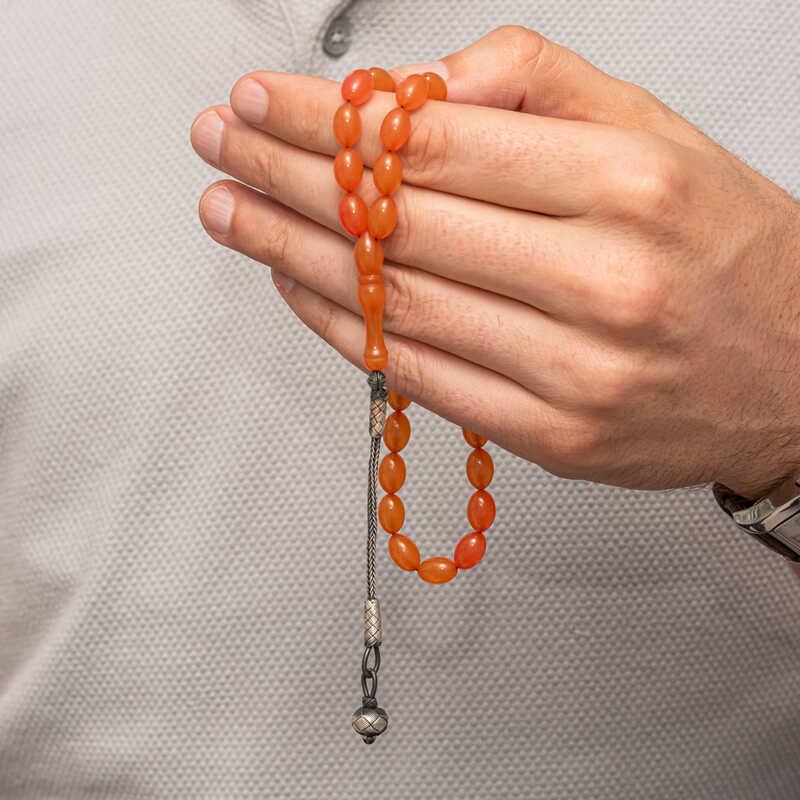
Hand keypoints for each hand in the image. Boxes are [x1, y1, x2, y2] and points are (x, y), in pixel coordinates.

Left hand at [190, 25, 799, 496]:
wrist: (795, 372)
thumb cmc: (725, 250)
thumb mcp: (657, 134)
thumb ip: (543, 87)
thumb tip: (423, 90)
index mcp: (629, 186)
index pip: (440, 143)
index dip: (333, 121)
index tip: (265, 103)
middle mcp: (603, 281)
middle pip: (404, 224)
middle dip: (291, 180)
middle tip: (221, 150)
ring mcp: (575, 373)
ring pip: (400, 305)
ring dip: (296, 255)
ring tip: (234, 215)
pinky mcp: (554, 439)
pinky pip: (423, 378)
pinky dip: (345, 332)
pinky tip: (296, 288)